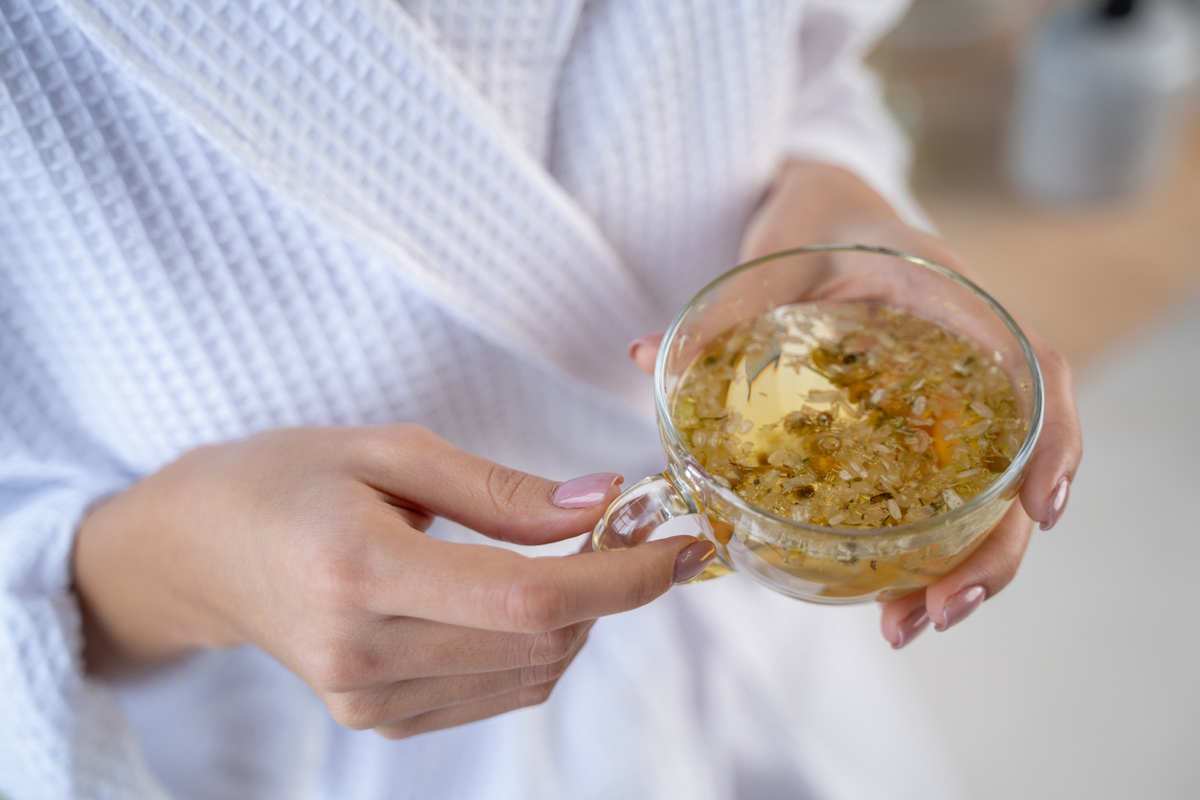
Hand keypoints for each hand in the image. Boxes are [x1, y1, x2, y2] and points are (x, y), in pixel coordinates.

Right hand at [73, 426, 714, 737]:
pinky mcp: (375, 717)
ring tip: (568, 558)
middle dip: (611, 591)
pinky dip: (534, 646)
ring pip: (529, 675)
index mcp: (360, 570)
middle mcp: (363, 654)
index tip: (684, 546)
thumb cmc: (285, 478)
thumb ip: (500, 488)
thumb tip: (600, 503)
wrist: (199, 552)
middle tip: (627, 530)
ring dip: (577, 618)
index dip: (623, 579)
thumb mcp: (387, 449)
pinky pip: (495, 691)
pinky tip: (517, 597)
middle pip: (540, 644)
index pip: (527, 598)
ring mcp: (367, 699)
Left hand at [629, 161, 1081, 647]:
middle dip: (990, 551)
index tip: (1037, 509)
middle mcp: (967, 365)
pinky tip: (884, 596)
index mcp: (958, 309)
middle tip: (933, 613)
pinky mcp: (907, 431)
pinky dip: (915, 547)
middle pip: (1016, 466)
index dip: (1055, 444)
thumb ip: (729, 305)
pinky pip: (928, 494)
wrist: (819, 204)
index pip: (1042, 373)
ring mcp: (942, 403)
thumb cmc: (814, 215)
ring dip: (954, 567)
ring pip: (978, 497)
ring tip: (905, 626)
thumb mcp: (780, 249)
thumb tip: (648, 356)